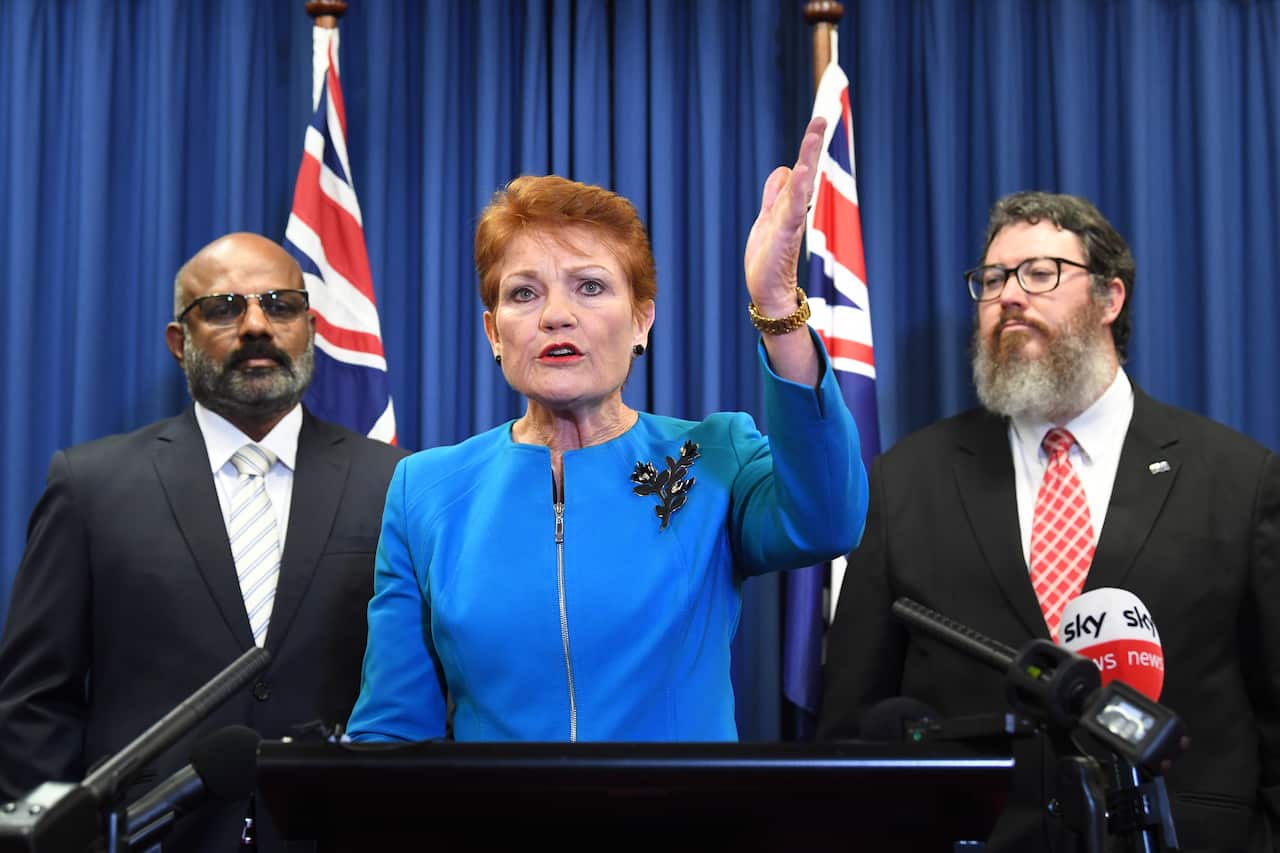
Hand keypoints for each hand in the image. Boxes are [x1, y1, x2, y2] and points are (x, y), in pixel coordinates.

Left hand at [743, 116, 826, 316]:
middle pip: (806, 170)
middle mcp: (794, 208)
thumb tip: (786, 168)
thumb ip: (776, 193)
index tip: (819, 121)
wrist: (768, 290)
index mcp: (789, 203)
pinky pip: (793, 207)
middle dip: (813, 144)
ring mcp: (791, 220)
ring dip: (808, 159)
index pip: (802, 168)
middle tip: (822, 118)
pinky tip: (802, 171)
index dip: (809, 146)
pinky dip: (798, 189)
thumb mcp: (768, 217)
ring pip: (802, 185)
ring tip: (815, 135)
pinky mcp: (785, 233)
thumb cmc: (770, 257)